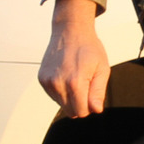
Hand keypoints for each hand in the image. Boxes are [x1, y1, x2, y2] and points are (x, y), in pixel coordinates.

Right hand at [39, 0, 110, 117]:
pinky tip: (66, 74)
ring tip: (75, 76)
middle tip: (85, 84)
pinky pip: (53, 95)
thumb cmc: (88, 48)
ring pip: (61, 104)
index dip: (89, 106)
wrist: (70, 30)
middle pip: (70, 111)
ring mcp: (48, 81)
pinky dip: (61, 90)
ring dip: (70, 96)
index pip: (81, 112)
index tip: (91, 92)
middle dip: (80, 103)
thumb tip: (96, 110)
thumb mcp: (102, 69)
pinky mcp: (42, 78)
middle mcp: (58, 83)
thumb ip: (98, 92)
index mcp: (74, 82)